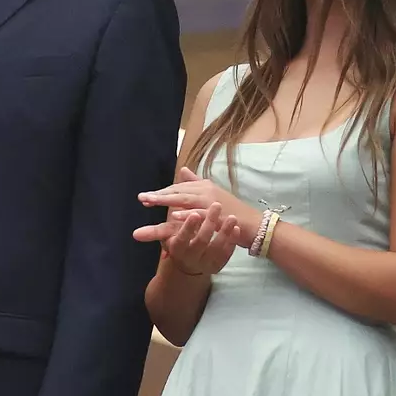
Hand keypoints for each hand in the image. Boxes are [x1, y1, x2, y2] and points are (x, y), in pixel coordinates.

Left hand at [136, 168, 259, 249]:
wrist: (253, 225)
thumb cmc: (231, 211)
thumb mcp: (212, 195)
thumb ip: (196, 183)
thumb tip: (182, 170)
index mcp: (203, 187)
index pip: (178, 188)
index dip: (161, 192)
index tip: (144, 197)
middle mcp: (206, 190)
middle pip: (178, 191)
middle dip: (159, 195)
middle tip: (142, 198)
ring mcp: (212, 201)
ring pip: (185, 199)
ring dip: (167, 200)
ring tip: (150, 202)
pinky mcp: (219, 214)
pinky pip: (201, 213)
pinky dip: (188, 213)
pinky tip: (175, 215)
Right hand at [151, 203, 241, 276]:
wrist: (190, 266)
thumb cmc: (179, 242)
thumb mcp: (170, 230)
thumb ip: (173, 205)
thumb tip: (173, 176)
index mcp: (177, 247)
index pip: (181, 237)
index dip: (187, 226)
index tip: (193, 213)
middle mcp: (190, 257)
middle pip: (201, 241)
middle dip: (209, 224)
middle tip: (216, 206)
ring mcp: (206, 262)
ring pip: (216, 247)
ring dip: (224, 232)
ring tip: (231, 217)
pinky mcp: (218, 265)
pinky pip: (226, 253)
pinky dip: (231, 240)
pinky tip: (236, 229)